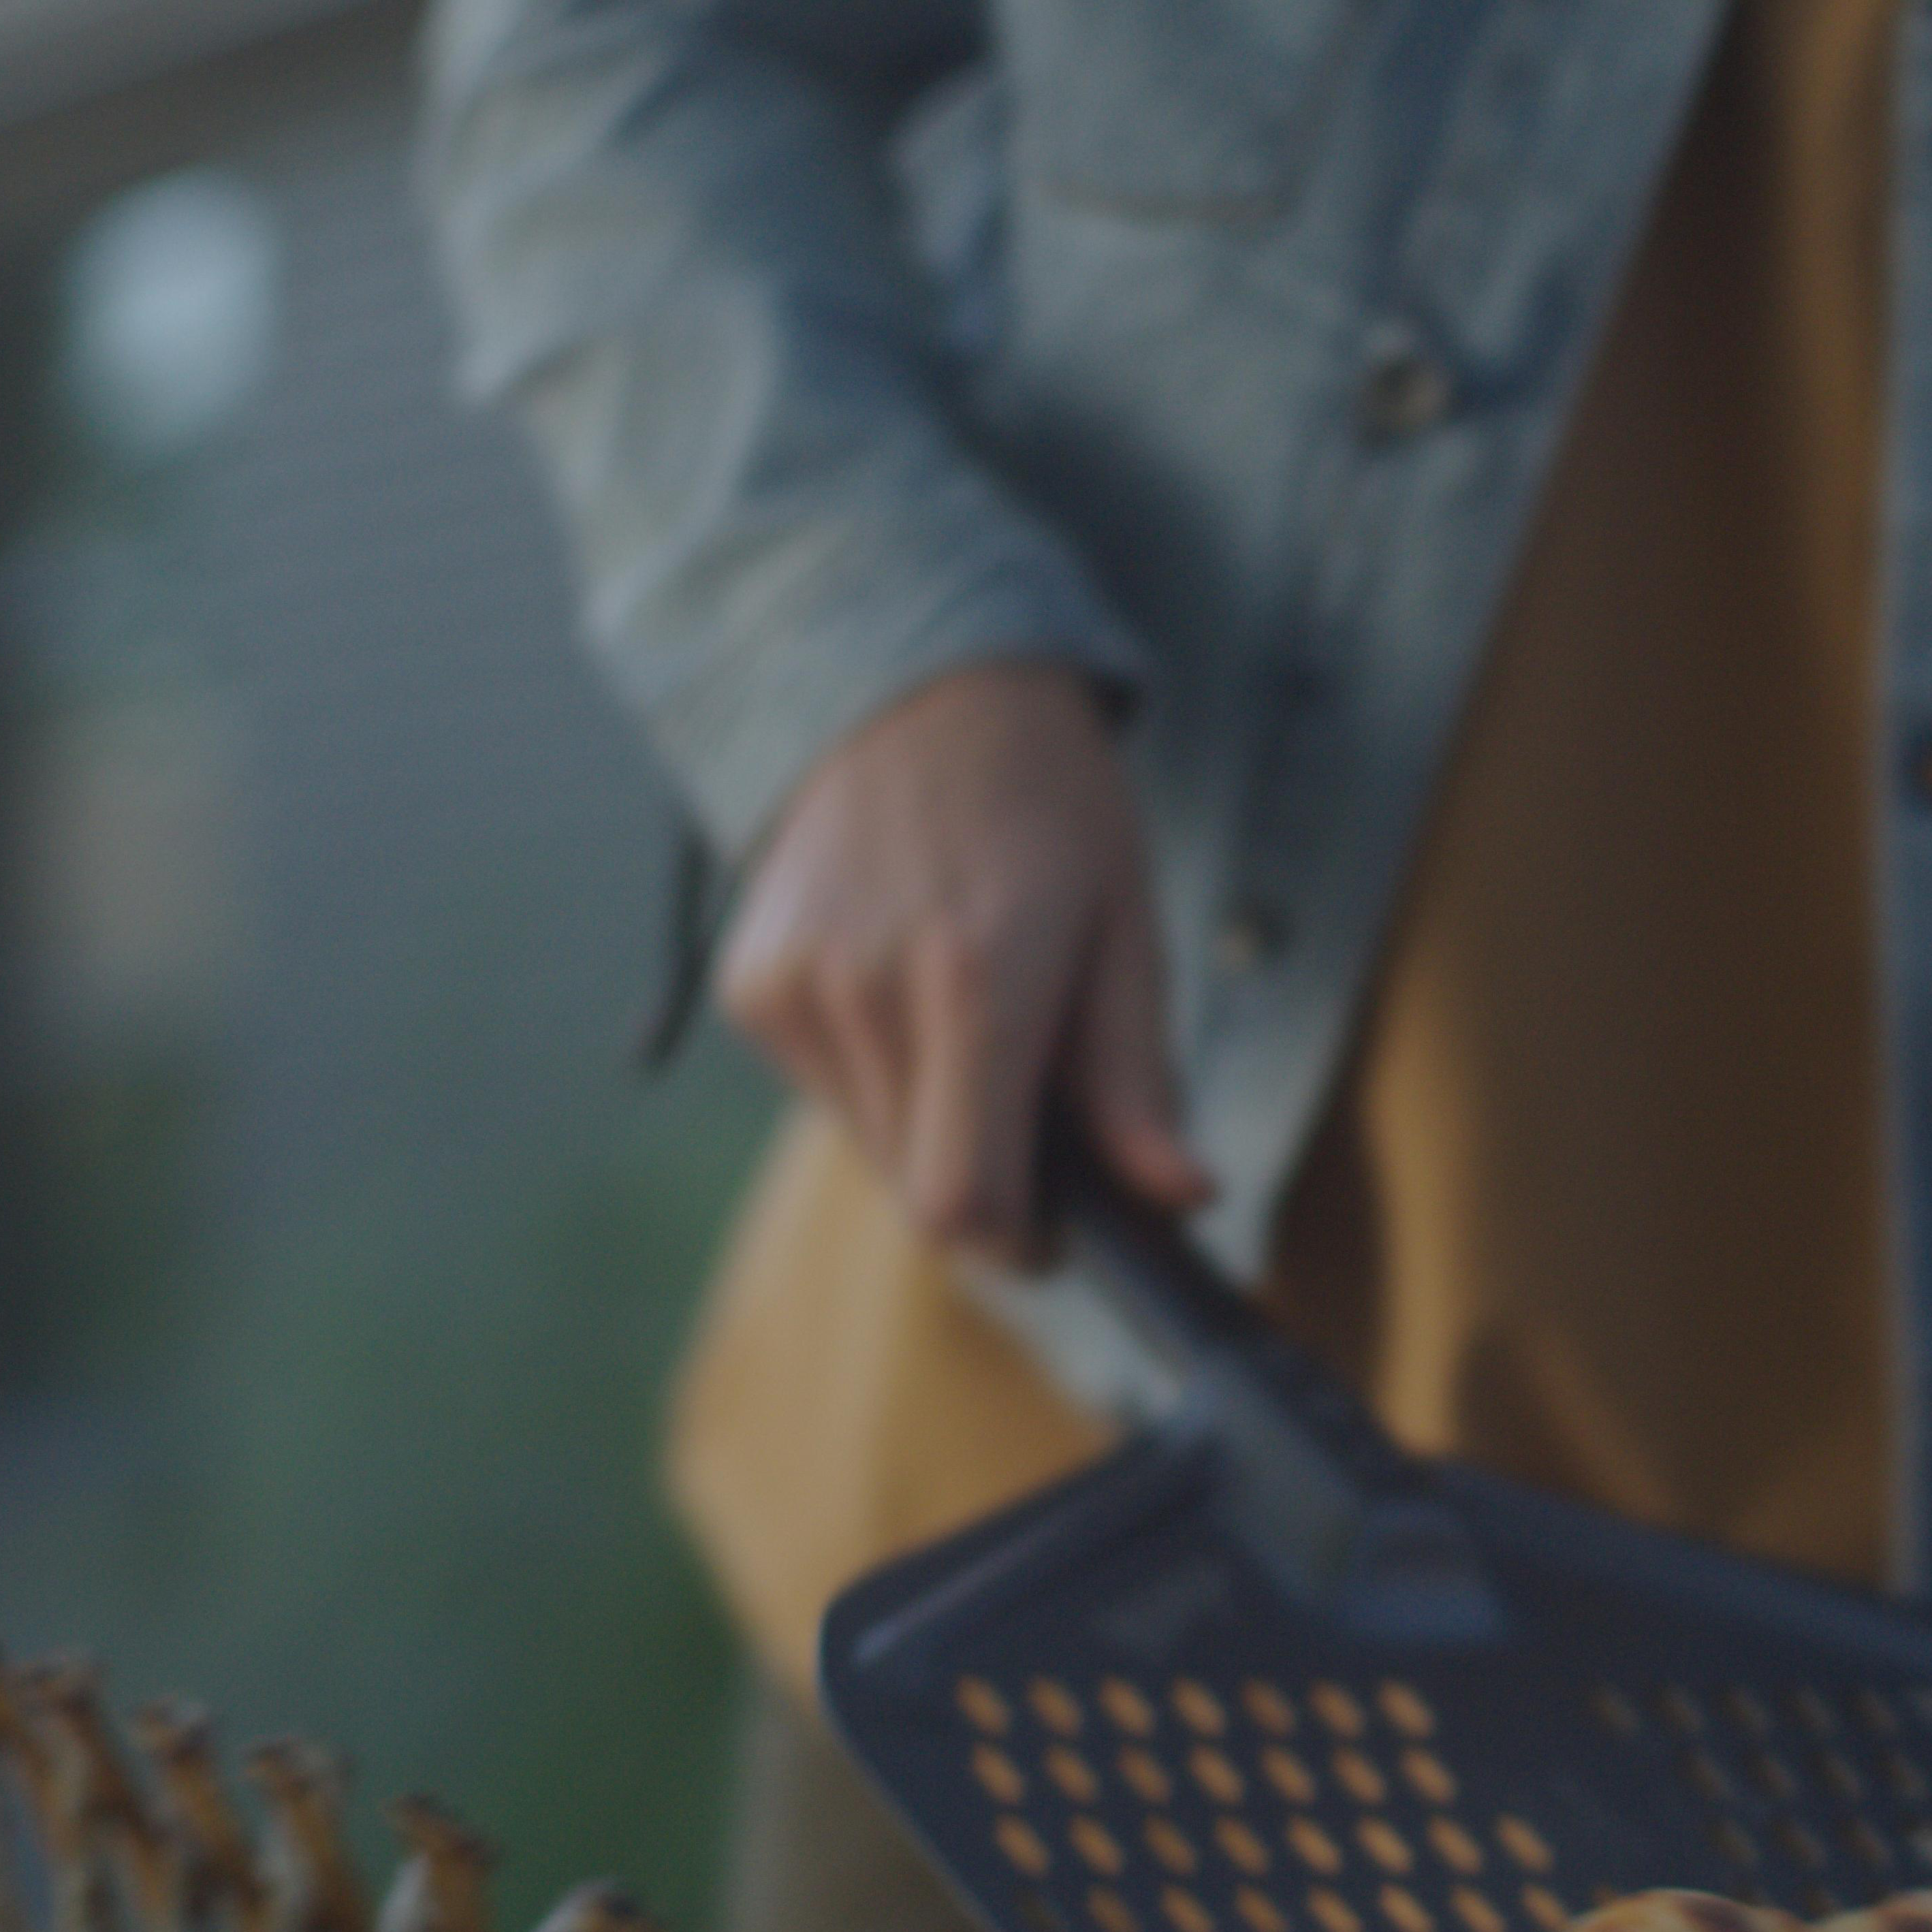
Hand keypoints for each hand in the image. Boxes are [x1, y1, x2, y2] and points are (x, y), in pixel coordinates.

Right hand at [716, 659, 1209, 1267]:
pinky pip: (827, 1093)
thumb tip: (1179, 1196)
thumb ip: (1138, 1077)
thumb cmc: (1044, 802)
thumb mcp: (1125, 925)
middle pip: (920, 1194)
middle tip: (1033, 1108)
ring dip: (932, 1130)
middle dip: (988, 1182)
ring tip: (970, 1025)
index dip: (1021, 1244)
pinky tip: (906, 995)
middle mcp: (866, 990)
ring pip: (874, 1151)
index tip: (1060, 1224)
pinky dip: (878, 1080)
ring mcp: (795, 989)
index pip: (966, 1204)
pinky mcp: (751, 987)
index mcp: (976, 979)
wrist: (913, 687)